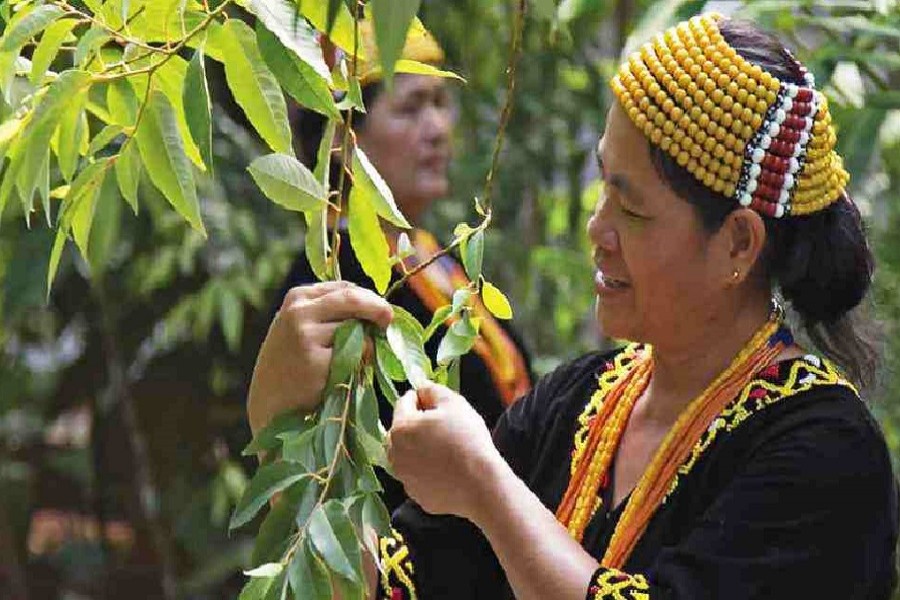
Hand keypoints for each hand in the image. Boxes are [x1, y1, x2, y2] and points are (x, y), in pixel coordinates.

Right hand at [247, 281, 392, 435]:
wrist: (270, 402)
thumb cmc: (291, 363)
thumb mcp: (301, 326)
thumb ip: (329, 312)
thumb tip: (376, 307)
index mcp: (297, 297)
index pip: (345, 287)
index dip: (368, 298)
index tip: (380, 311)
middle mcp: (299, 312)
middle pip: (354, 299)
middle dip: (378, 309)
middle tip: (389, 321)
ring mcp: (306, 336)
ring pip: (358, 330)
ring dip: (367, 344)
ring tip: (351, 360)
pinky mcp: (317, 361)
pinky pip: (357, 354)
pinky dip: (361, 362)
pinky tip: (345, 373)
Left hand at [387, 383, 501, 519]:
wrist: (480, 485)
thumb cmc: (466, 439)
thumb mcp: (453, 403)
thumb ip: (432, 389)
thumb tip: (421, 388)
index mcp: (400, 427)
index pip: (404, 402)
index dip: (422, 398)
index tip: (439, 403)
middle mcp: (394, 453)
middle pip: (402, 429)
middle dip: (418, 424)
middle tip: (444, 426)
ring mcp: (403, 476)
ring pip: (408, 453)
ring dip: (421, 447)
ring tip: (447, 448)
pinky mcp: (416, 494)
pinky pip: (418, 474)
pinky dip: (428, 469)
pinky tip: (448, 468)